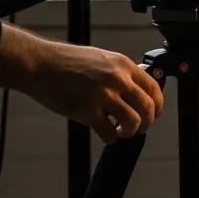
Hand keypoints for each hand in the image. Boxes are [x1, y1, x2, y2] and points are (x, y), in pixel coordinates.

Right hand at [0, 25, 164, 142]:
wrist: (40, 64)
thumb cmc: (67, 62)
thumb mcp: (103, 59)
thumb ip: (120, 73)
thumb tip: (134, 91)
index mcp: (123, 65)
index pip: (153, 87)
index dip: (158, 105)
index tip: (155, 114)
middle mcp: (118, 79)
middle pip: (148, 107)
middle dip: (148, 122)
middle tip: (141, 128)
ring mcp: (104, 95)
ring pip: (133, 121)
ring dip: (130, 131)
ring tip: (121, 132)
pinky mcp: (87, 111)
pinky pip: (109, 132)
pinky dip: (110, 138)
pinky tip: (106, 135)